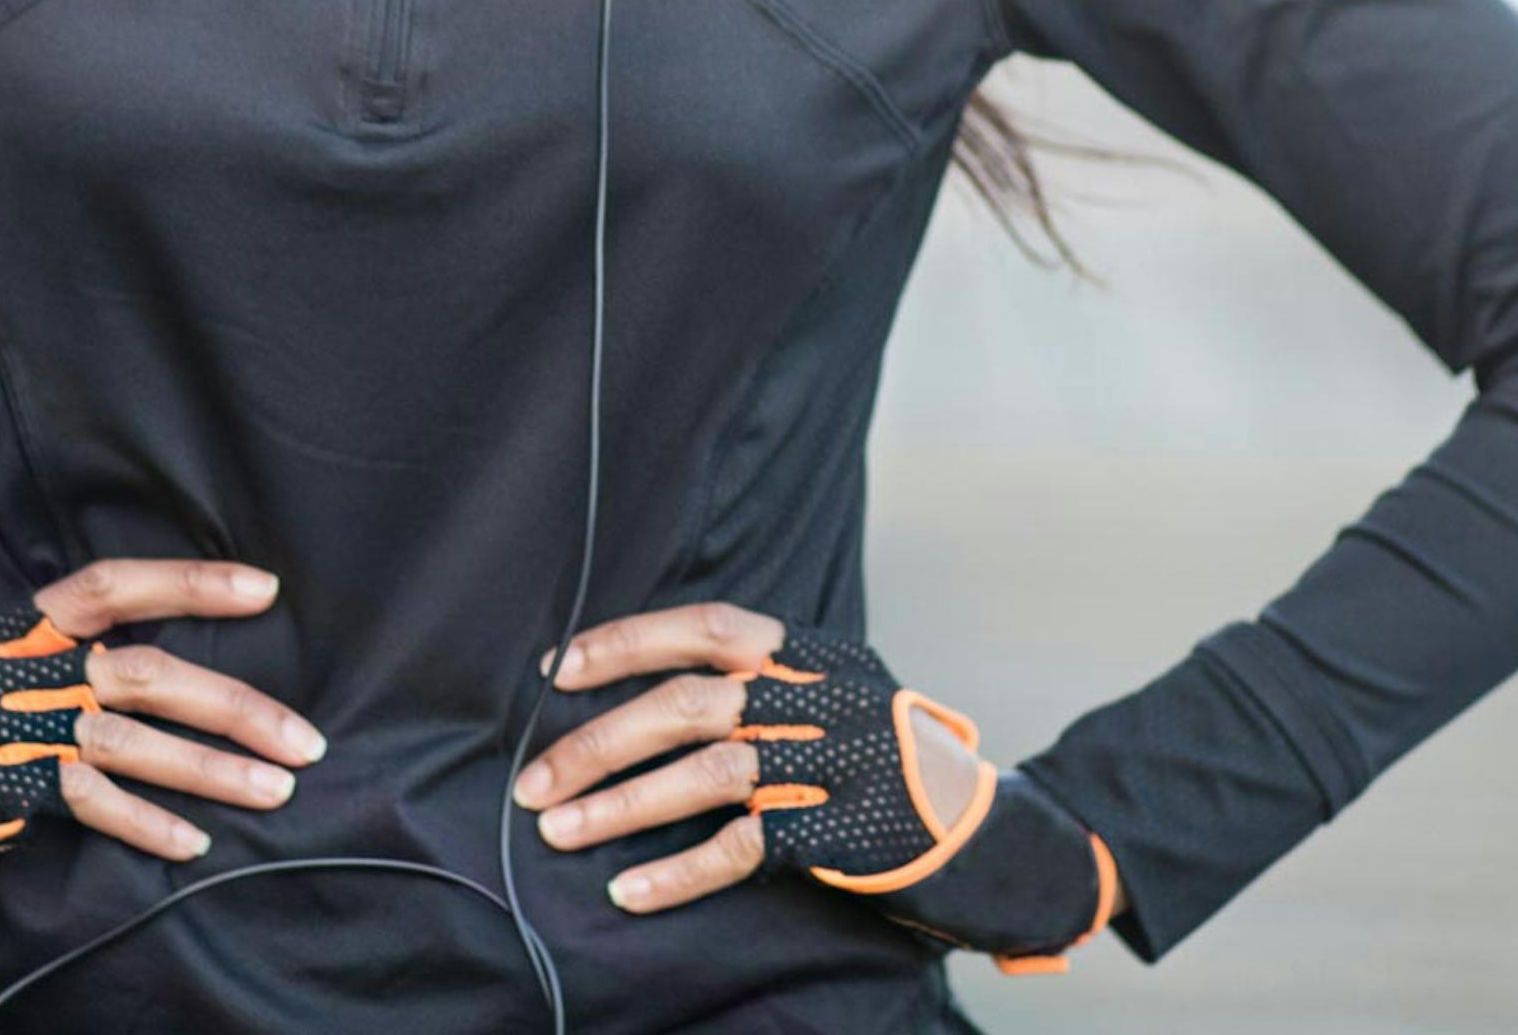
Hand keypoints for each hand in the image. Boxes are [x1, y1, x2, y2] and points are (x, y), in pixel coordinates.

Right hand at [0, 557, 327, 861]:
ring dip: (213, 771)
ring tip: (278, 789)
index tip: (264, 589)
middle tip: (305, 739)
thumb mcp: (7, 657)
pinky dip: (148, 824)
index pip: (117, 584)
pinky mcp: (16, 787)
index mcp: (33, 624)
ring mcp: (25, 729)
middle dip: (235, 708)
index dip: (191, 582)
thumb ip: (72, 648)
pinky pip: (96, 805)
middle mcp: (35, 670)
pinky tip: (194, 842)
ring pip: (135, 744)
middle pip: (150, 675)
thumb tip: (170, 657)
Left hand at [512, 602, 1120, 968]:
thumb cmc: (882, 756)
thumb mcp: (833, 690)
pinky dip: (677, 872)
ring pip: (705, 774)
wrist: (985, 829)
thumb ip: (759, 677)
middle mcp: (818, 698)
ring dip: (620, 804)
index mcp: (809, 651)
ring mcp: (832, 765)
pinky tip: (627, 891)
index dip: (625, 642)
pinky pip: (741, 849)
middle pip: (688, 704)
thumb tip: (642, 682)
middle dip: (598, 742)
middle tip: (532, 780)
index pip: (705, 627)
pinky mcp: (839, 834)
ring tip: (557, 830)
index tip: (557, 671)